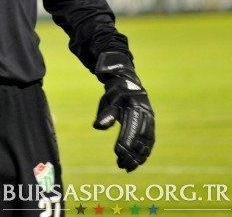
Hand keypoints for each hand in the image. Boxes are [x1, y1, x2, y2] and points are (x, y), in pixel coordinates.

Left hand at [93, 52, 154, 171]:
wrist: (128, 84)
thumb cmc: (114, 94)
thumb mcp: (108, 100)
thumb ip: (106, 113)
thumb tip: (98, 126)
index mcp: (135, 106)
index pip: (131, 127)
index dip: (125, 141)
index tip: (118, 153)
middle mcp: (146, 114)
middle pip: (140, 137)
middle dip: (132, 153)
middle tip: (122, 165)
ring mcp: (150, 120)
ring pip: (146, 142)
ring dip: (139, 156)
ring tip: (128, 167)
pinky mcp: (151, 124)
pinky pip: (150, 141)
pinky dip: (144, 152)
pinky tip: (137, 162)